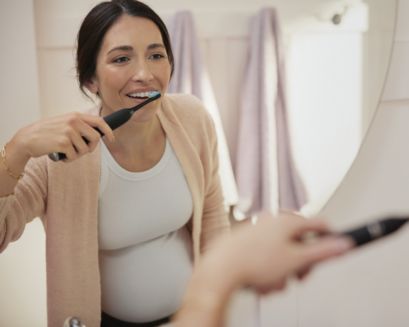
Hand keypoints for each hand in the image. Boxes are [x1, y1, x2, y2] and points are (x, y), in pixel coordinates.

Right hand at [10, 112, 114, 162]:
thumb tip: (98, 134)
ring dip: (76, 155)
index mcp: (75, 115)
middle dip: (90, 148)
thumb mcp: (64, 123)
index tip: (111, 139)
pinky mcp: (63, 143)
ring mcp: (69, 131)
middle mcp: (73, 121)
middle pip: (96, 138)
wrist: (27, 138)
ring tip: (64, 151)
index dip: (108, 131)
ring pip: (85, 149)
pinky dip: (68, 159)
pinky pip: (74, 156)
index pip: (99, 121)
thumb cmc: (46, 133)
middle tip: (80, 151)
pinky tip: (59, 154)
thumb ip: (79, 125)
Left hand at [224, 212, 352, 293]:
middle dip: (301, 263)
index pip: (319, 225)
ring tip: (273, 281)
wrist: (221, 269)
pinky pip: (266, 257)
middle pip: (300, 242)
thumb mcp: (296, 260)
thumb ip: (323, 252)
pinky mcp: (246, 243)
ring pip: (282, 253)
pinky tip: (260, 280)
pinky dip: (267, 270)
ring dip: (282, 271)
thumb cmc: (252, 261)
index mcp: (287, 221)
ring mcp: (258, 231)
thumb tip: (343, 244)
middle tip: (299, 276)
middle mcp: (272, 221)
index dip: (330, 239)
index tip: (334, 250)